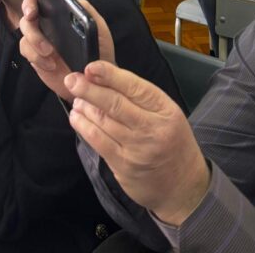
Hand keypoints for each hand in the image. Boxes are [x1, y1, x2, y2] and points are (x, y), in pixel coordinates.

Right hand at [19, 0, 115, 100]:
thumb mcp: (98, 27)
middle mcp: (47, 21)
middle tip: (33, 15)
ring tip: (50, 51)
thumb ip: (86, 10)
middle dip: (28, 8)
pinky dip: (36, 56)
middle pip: (29, 8)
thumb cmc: (98, 51)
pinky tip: (51, 64)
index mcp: (60, 10)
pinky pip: (26, 50)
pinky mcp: (35, 56)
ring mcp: (39, 38)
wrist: (96, 82)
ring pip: (24, 30)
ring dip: (34, 38)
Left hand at [67, 60, 209, 226]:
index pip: (134, 87)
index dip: (109, 74)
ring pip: (103, 121)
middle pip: (114, 103)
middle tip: (71, 80)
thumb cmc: (171, 142)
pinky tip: (76, 117)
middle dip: (89, 89)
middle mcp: (152, 129)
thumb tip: (103, 76)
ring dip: (84, 107)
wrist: (183, 187)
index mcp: (164, 110)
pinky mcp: (123, 165)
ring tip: (76, 97)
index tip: (90, 67)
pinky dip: (83, 126)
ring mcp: (136, 149)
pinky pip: (98, 141)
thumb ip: (138, 96)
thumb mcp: (165, 113)